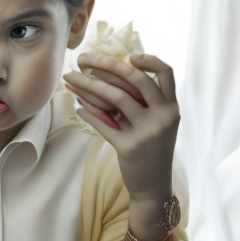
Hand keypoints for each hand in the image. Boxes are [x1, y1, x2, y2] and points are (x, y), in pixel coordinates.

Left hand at [63, 53, 178, 201]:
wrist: (153, 185)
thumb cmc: (150, 149)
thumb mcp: (155, 124)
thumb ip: (141, 102)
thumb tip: (106, 75)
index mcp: (171, 107)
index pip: (166, 73)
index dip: (149, 60)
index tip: (128, 55)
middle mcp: (163, 116)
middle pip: (134, 79)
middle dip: (105, 64)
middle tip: (82, 58)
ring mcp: (147, 132)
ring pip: (115, 98)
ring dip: (87, 85)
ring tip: (68, 79)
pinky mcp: (129, 147)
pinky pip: (103, 123)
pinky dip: (87, 113)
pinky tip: (77, 107)